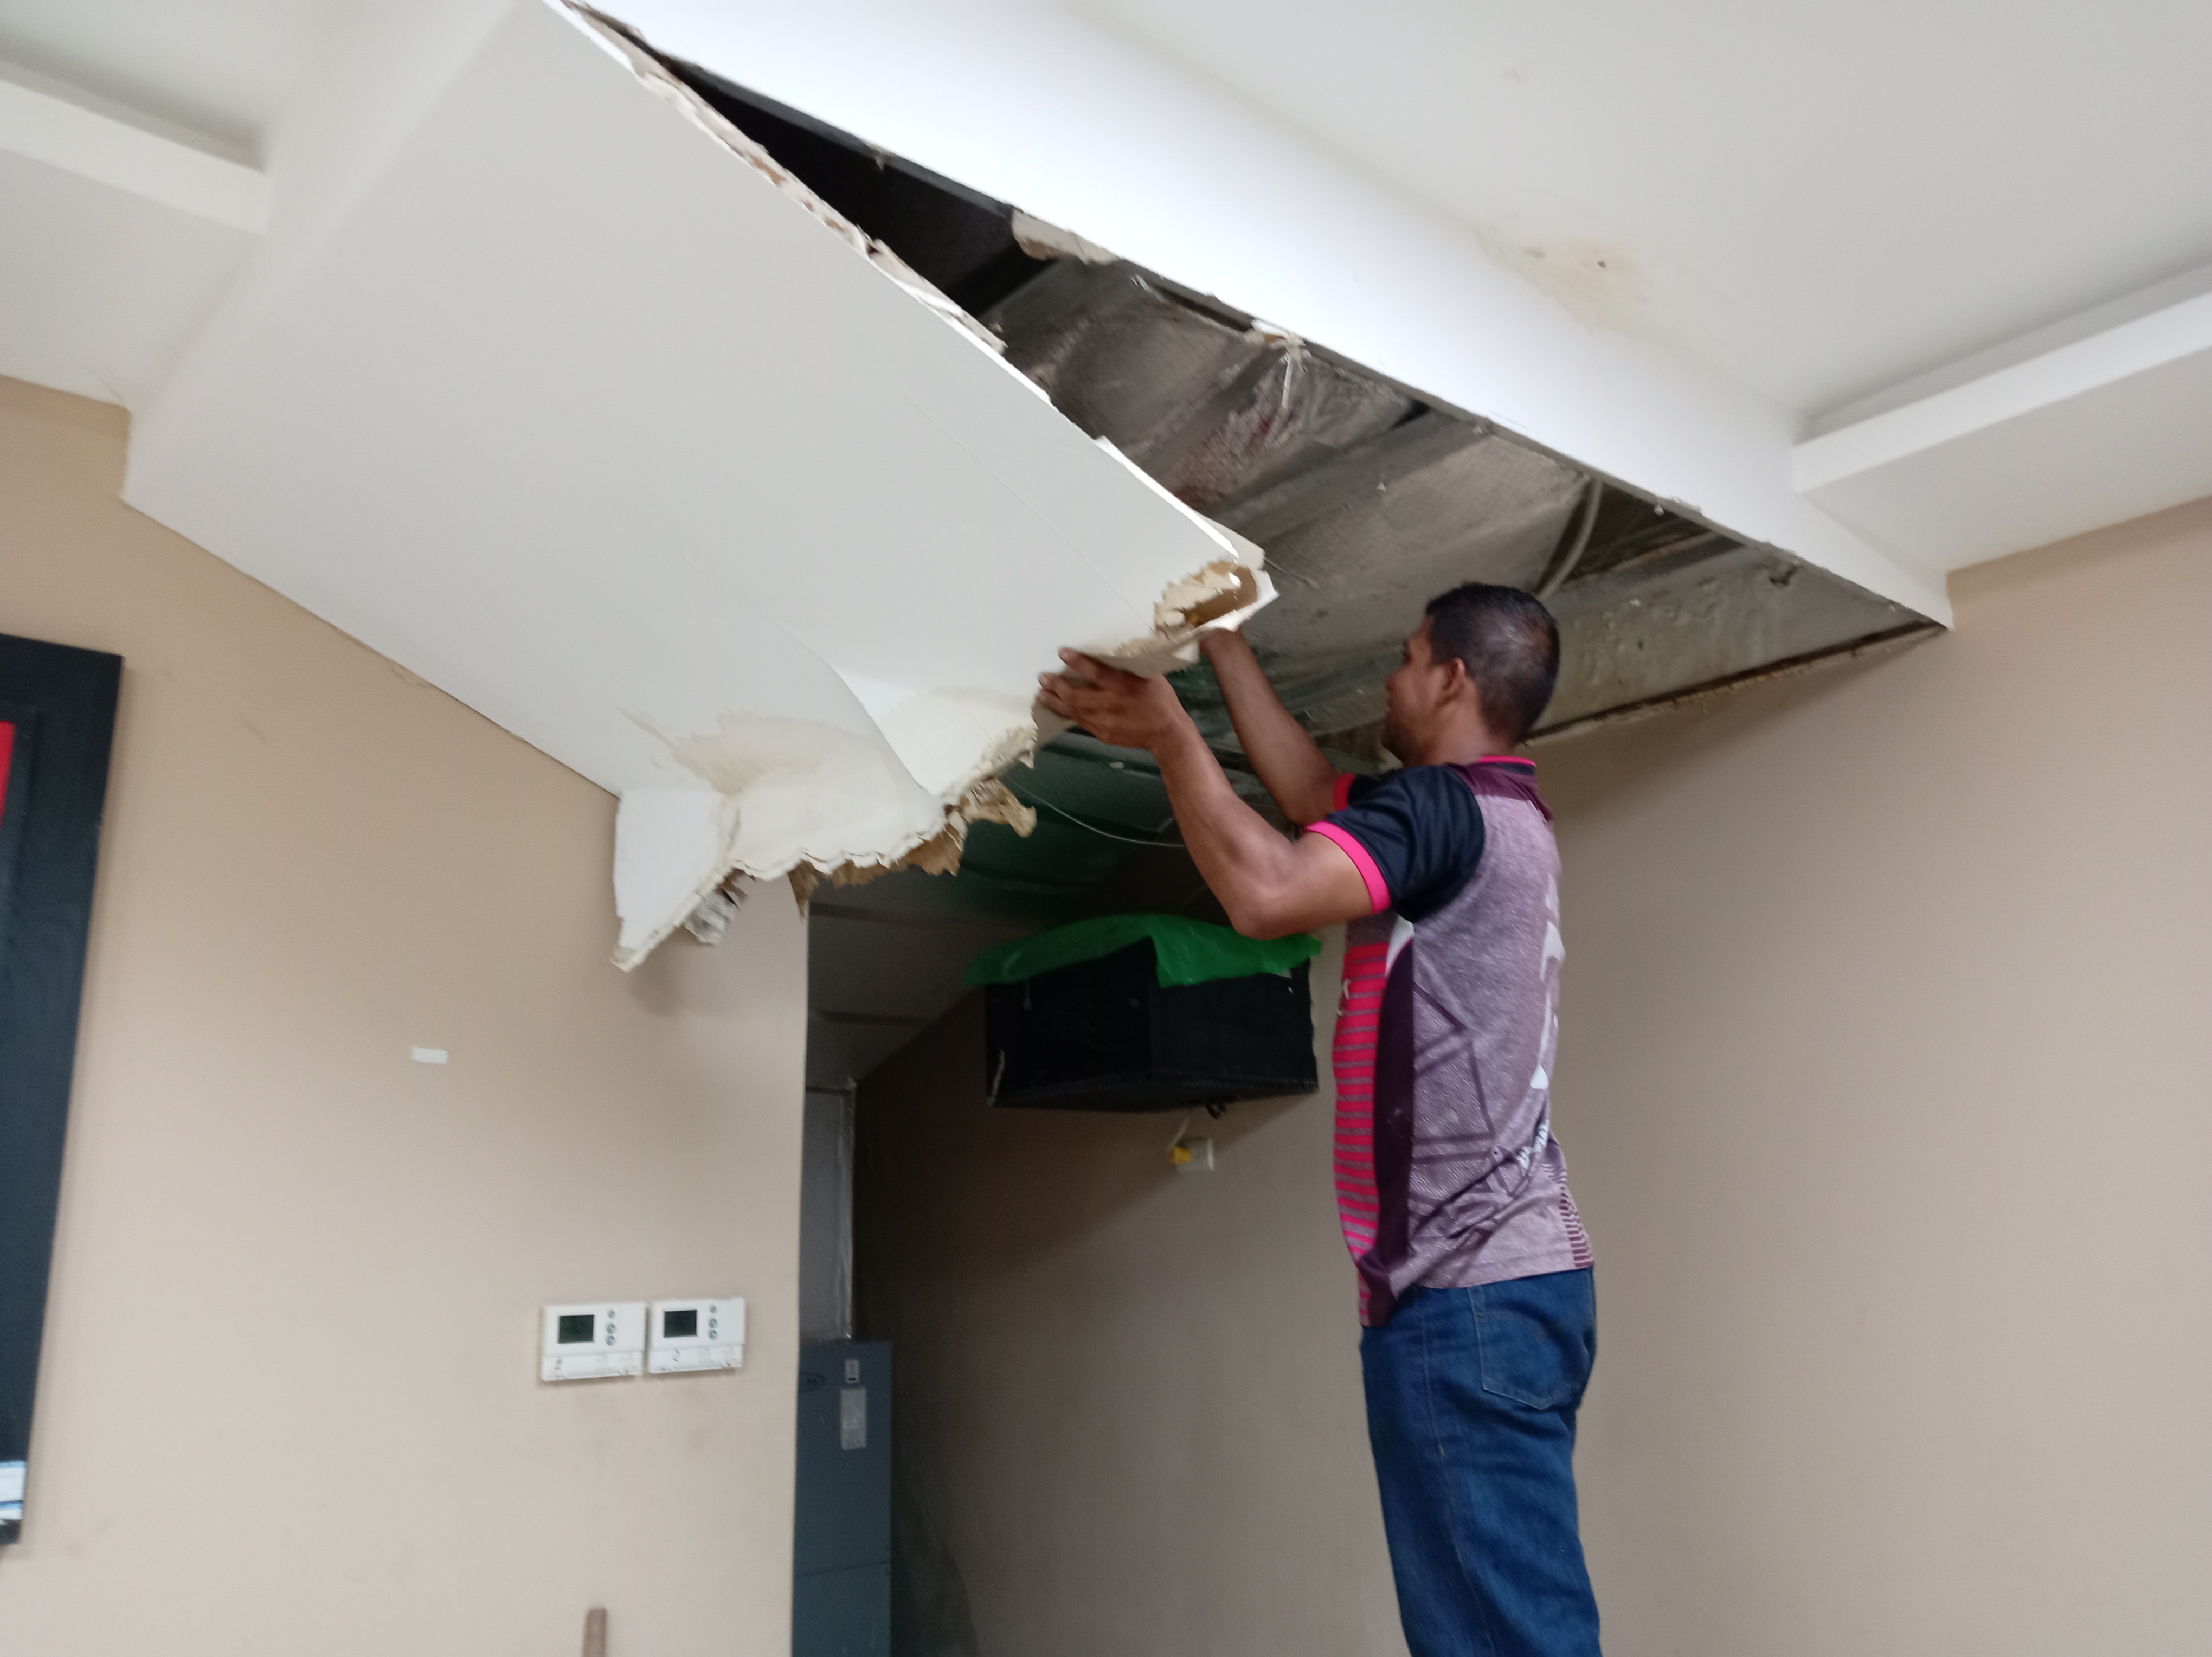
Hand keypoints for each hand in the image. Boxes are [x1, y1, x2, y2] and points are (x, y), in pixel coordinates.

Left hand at [1037, 651, 1190, 751]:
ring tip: (1041, 695)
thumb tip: (1107, 655)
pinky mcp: (1103, 734)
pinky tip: (1059, 709)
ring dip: (1055, 702)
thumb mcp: (1148, 677)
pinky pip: (1081, 723)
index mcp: (1123, 686)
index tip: (1062, 653)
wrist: (1167, 733)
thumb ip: (1125, 669)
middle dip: (1056, 686)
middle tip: (1042, 678)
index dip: (1077, 662)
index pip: (1095, 672)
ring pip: (1073, 712)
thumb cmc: (1160, 699)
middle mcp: (1110, 704)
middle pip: (1075, 695)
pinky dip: (1068, 715)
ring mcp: (1105, 722)